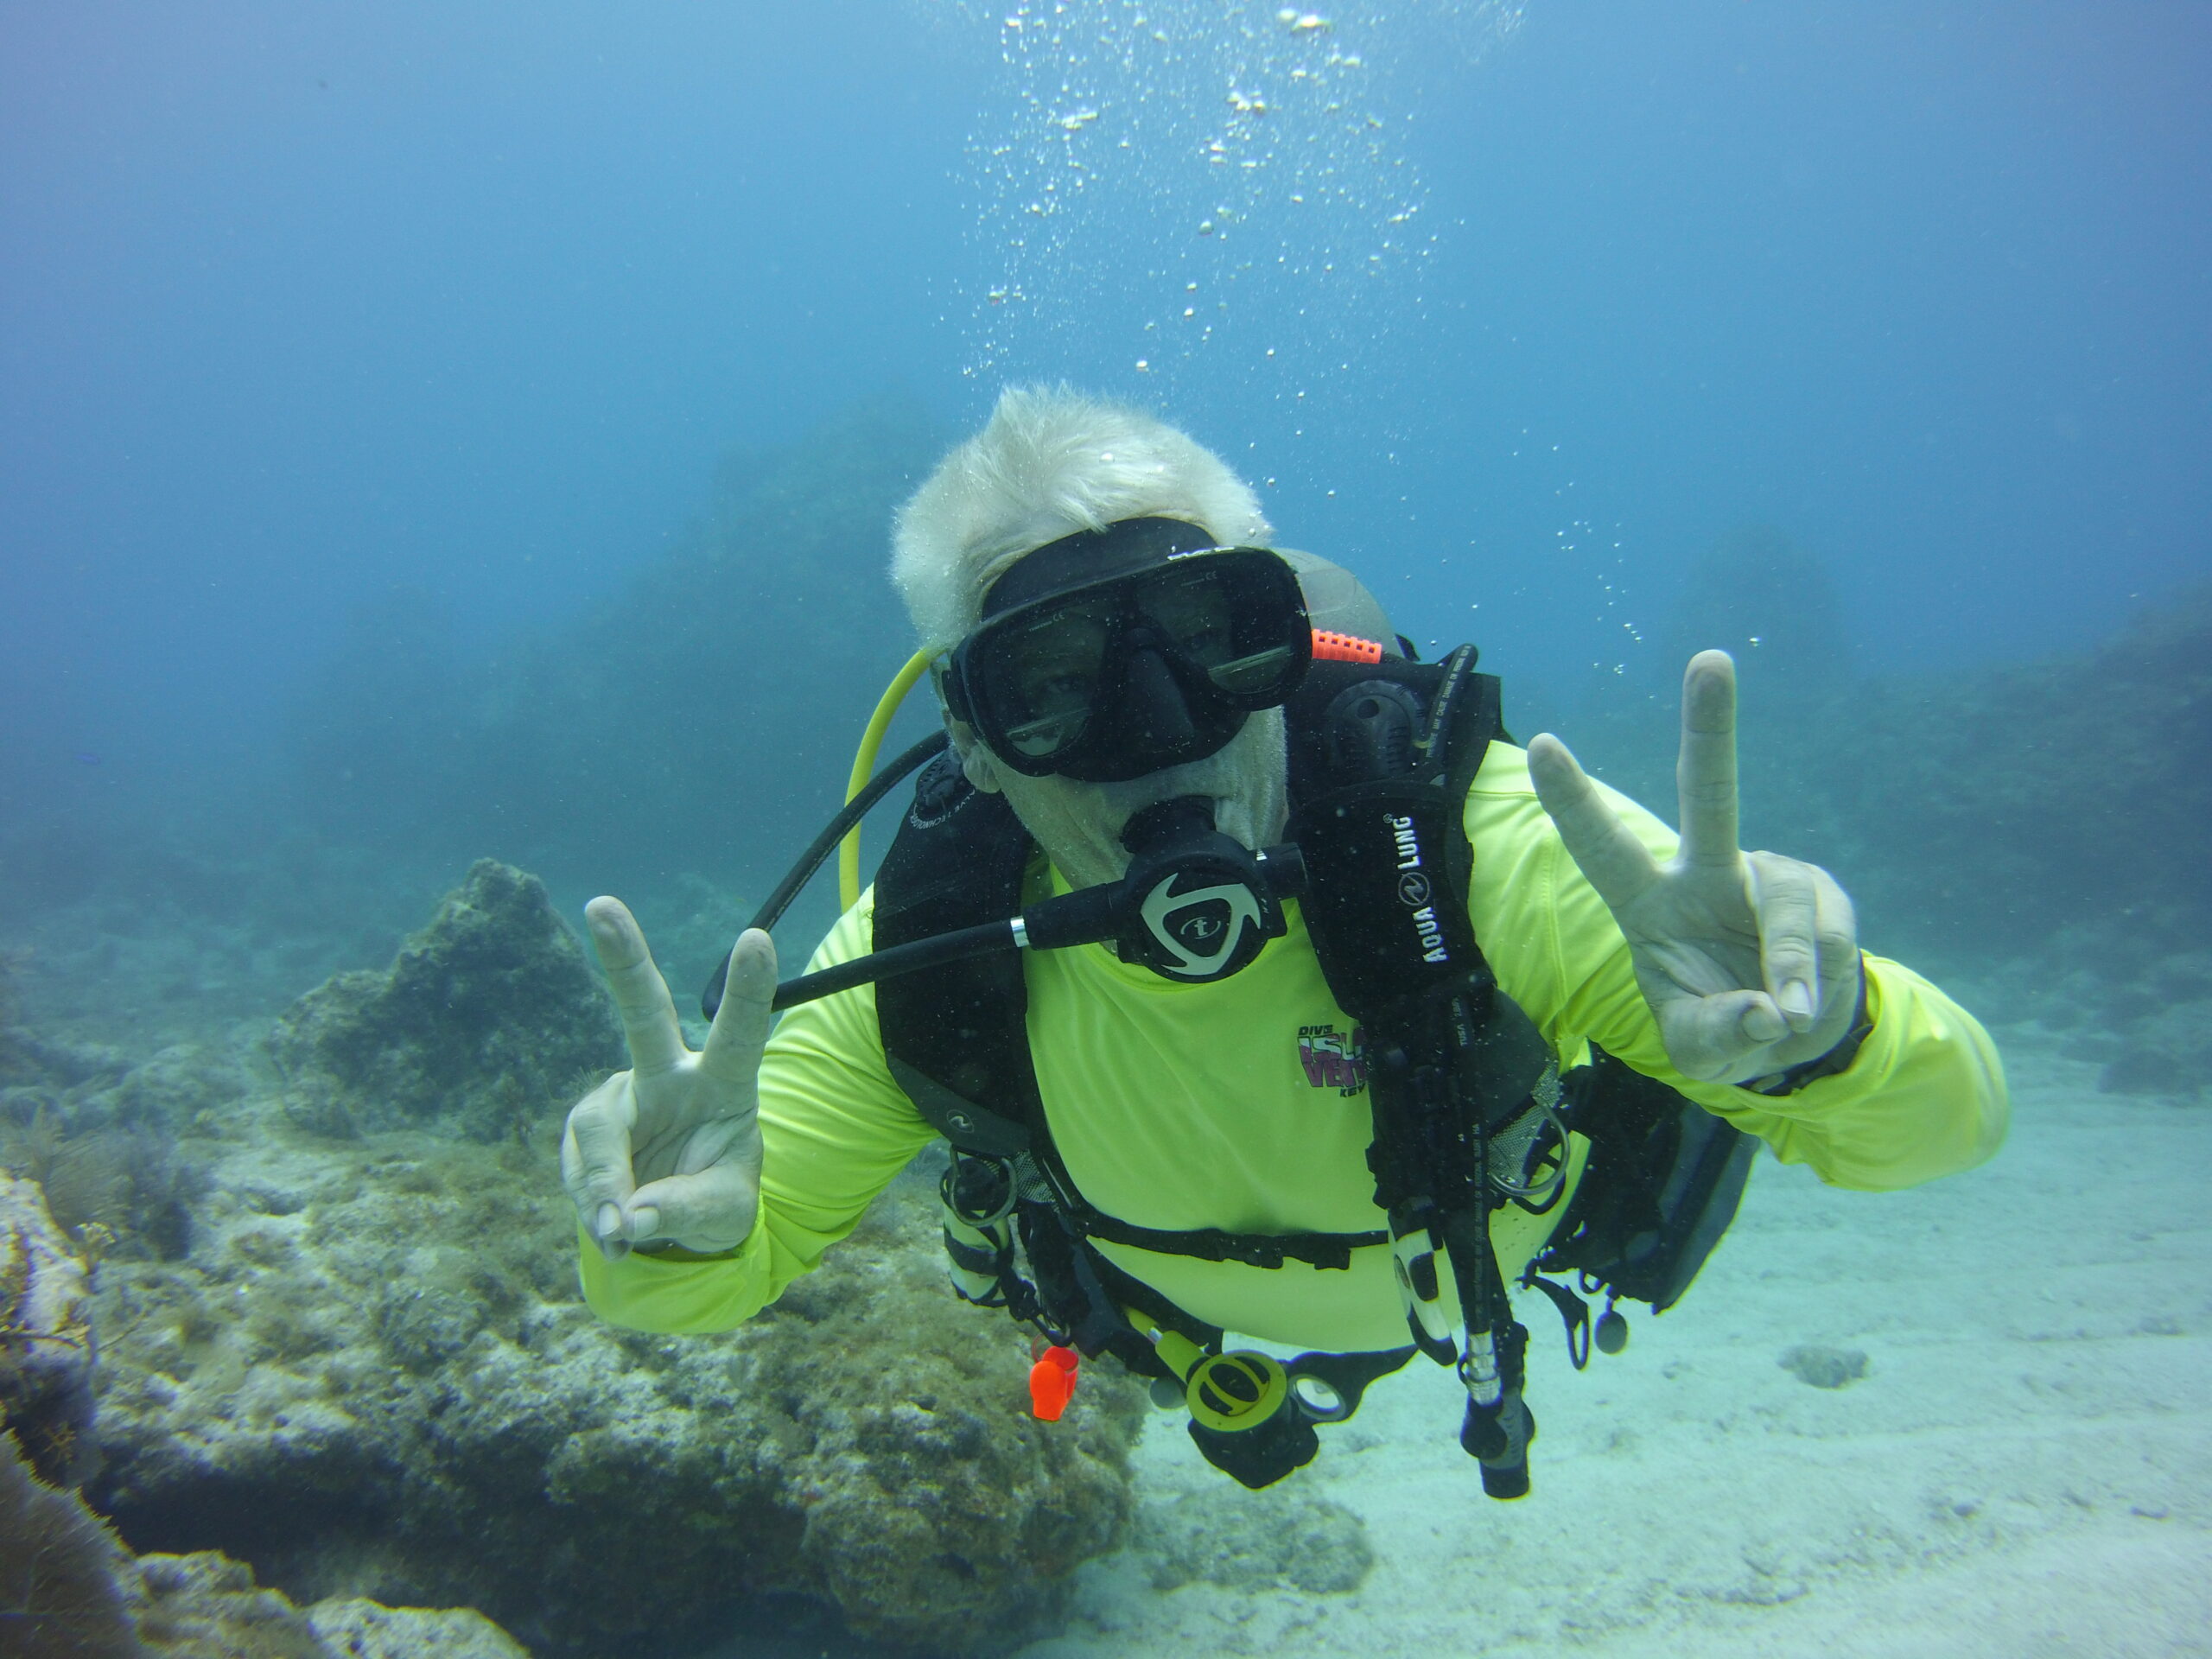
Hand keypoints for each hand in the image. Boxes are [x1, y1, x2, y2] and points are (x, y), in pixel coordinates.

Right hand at [560, 898, 775, 1258]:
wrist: (674, 1225)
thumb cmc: (717, 1203)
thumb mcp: (724, 1216)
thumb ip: (685, 1212)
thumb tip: (629, 1216)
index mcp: (726, 1084)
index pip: (741, 1033)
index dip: (748, 990)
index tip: (757, 937)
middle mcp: (671, 1075)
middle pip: (644, 1011)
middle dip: (623, 957)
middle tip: (600, 904)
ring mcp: (622, 1096)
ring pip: (599, 1129)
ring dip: (604, 1185)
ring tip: (622, 1233)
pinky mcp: (586, 1126)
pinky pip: (578, 1164)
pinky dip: (591, 1203)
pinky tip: (613, 1226)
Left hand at [1526, 651, 1860, 1085]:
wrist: (1795, 1038)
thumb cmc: (1723, 1028)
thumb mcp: (1699, 1051)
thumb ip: (1715, 1034)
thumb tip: (1766, 1009)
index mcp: (1649, 902)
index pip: (1603, 846)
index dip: (1573, 800)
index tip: (1543, 742)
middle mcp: (1706, 872)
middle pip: (1709, 793)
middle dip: (1711, 727)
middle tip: (1710, 659)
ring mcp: (1770, 878)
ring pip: (1785, 910)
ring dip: (1788, 971)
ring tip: (1786, 1016)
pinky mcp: (1823, 896)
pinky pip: (1828, 939)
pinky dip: (1819, 983)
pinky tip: (1809, 1002)